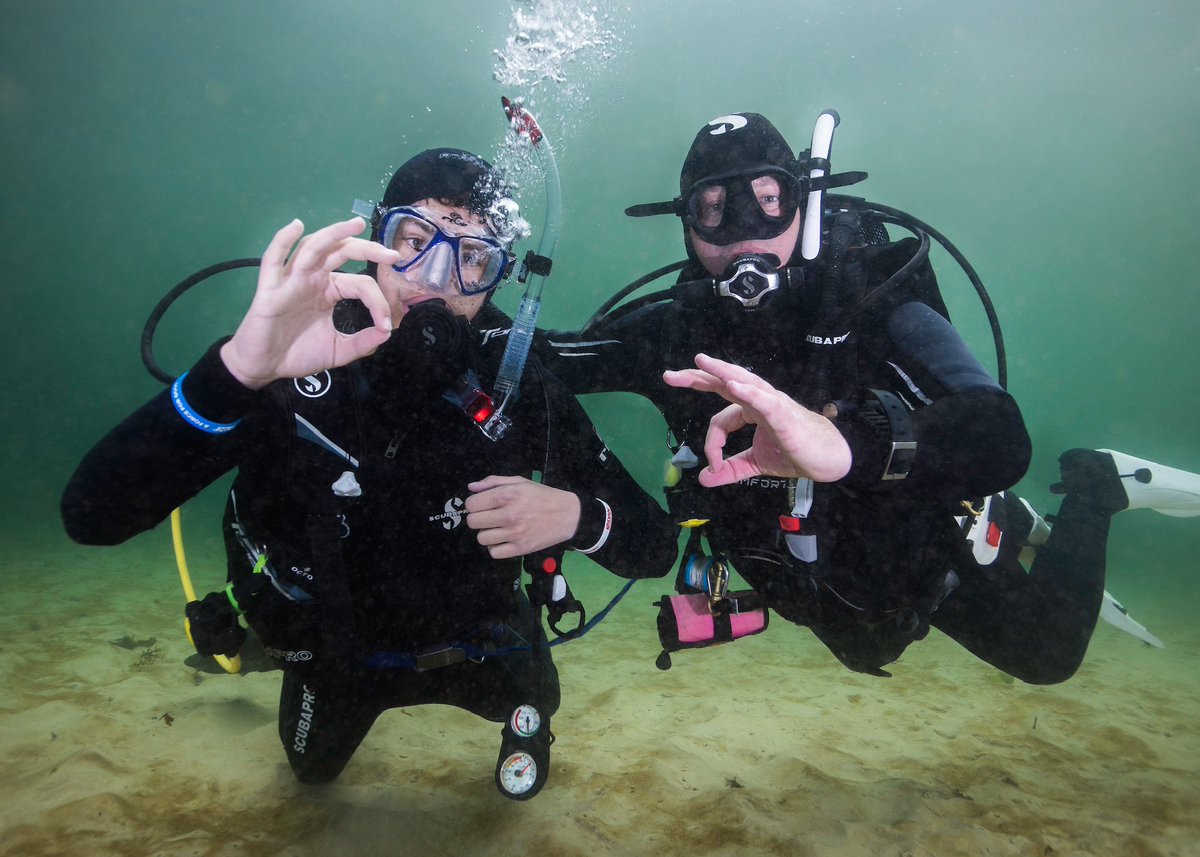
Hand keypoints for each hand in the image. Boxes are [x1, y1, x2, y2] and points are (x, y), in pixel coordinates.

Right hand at [219, 217, 400, 388]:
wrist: (265, 367)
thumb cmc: (297, 354)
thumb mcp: (338, 350)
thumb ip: (362, 342)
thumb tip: (387, 332)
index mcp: (329, 290)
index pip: (360, 284)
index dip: (377, 301)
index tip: (387, 324)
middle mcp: (312, 279)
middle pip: (341, 252)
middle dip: (368, 249)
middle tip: (392, 255)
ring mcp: (291, 280)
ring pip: (313, 247)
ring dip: (334, 233)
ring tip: (357, 223)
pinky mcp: (270, 288)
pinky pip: (273, 259)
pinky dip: (283, 241)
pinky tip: (296, 226)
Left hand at [465, 475, 581, 559]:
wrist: (568, 515)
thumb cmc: (542, 496)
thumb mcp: (520, 482)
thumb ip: (494, 482)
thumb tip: (471, 488)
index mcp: (507, 495)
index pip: (471, 504)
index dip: (474, 504)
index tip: (482, 505)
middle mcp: (509, 514)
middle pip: (473, 522)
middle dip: (478, 519)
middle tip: (489, 517)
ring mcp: (514, 533)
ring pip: (481, 538)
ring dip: (487, 533)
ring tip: (498, 528)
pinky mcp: (520, 549)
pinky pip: (494, 553)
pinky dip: (496, 547)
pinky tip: (504, 539)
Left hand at [662, 353, 851, 486]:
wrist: (827, 460)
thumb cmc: (795, 453)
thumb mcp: (756, 464)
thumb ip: (731, 469)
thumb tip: (704, 479)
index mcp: (751, 410)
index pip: (721, 418)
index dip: (712, 443)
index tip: (712, 467)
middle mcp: (759, 400)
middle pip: (724, 382)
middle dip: (697, 376)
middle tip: (669, 375)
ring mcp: (772, 403)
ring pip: (743, 381)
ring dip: (721, 370)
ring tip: (699, 361)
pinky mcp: (784, 414)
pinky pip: (763, 399)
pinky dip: (748, 390)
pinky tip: (732, 383)